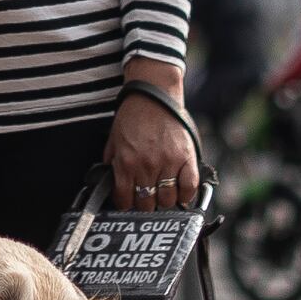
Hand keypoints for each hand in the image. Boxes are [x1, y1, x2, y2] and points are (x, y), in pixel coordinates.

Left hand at [106, 84, 198, 210]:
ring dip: (164, 200)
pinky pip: (189, 188)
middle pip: (147, 204)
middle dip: (145, 203)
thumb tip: (112, 185)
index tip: (129, 200)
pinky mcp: (186, 157)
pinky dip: (186, 195)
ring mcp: (168, 162)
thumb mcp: (113, 141)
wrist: (154, 95)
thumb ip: (112, 164)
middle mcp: (146, 166)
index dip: (126, 203)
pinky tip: (180, 192)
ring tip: (162, 191)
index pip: (125, 200)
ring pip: (167, 200)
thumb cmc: (133, 117)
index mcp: (126, 162)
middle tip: (146, 195)